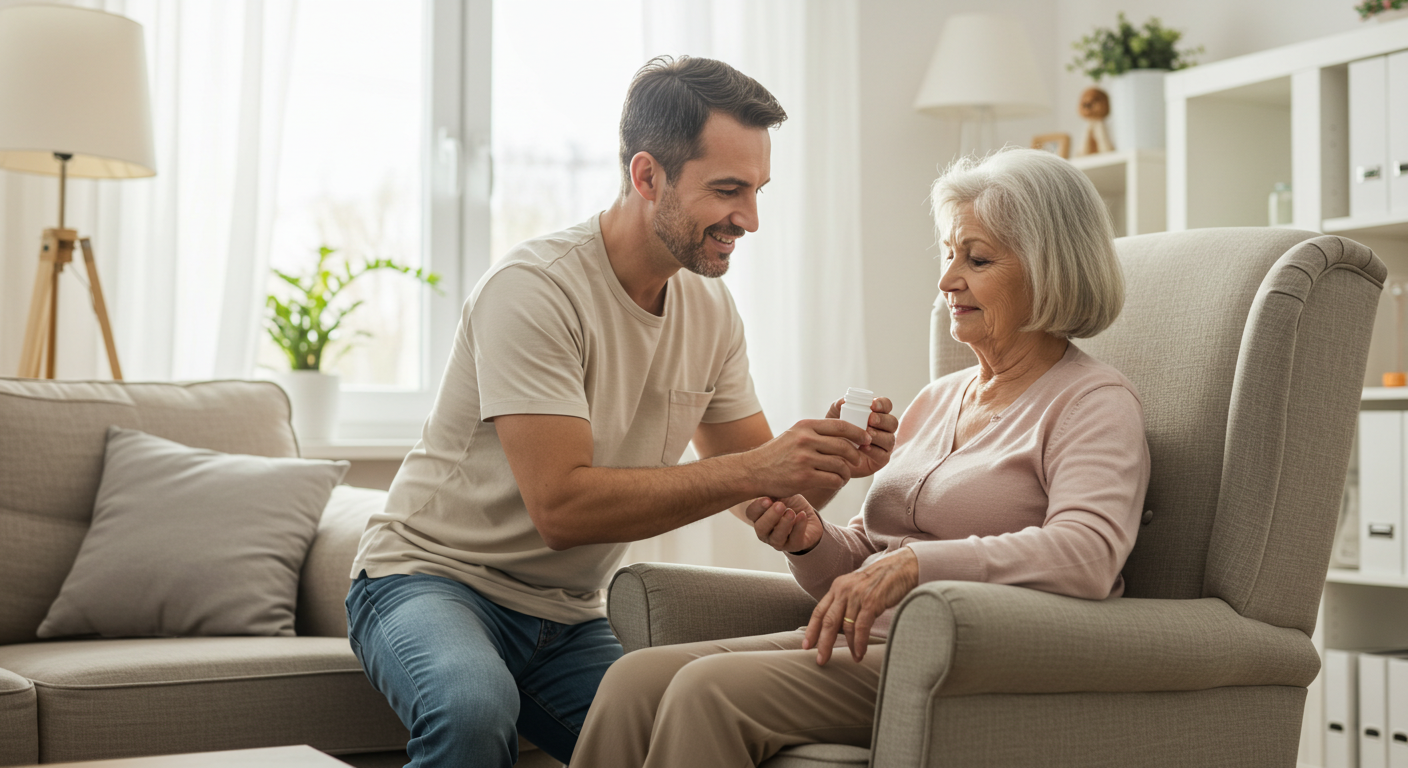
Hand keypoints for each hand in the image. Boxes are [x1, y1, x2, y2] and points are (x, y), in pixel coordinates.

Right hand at [745, 494, 823, 552]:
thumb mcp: (781, 493)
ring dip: (784, 524)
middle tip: (780, 505)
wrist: (808, 516)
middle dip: (770, 516)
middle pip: (761, 528)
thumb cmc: (790, 504)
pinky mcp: (794, 546)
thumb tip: (765, 480)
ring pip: (777, 537)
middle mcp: (765, 531)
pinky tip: (802, 515)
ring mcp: (778, 541)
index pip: (751, 514)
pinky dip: (799, 526)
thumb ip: (772, 490)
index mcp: (759, 517)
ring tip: (791, 512)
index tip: (768, 499)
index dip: (758, 507)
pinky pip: (795, 539)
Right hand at [746, 419, 867, 498]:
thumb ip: (816, 433)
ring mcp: (804, 459)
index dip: (858, 432)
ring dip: (847, 472)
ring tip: (844, 475)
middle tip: (857, 461)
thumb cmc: (777, 454)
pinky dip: (839, 482)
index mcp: (805, 426)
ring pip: (840, 464)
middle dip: (856, 454)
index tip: (865, 439)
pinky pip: (833, 479)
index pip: (840, 426)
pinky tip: (836, 482)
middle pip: (844, 445)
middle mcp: (805, 440)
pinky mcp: (803, 478)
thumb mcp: (794, 435)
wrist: (753, 472)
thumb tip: (847, 434)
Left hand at [802, 547, 918, 664]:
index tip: (806, 646)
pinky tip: (860, 652)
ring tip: (854, 657)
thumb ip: (845, 603)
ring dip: (849, 645)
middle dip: (823, 643)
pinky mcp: (871, 601)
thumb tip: (837, 626)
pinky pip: (861, 627)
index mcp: (837, 587)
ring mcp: (857, 595)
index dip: (812, 630)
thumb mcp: (856, 588)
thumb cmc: (880, 581)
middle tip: (821, 660)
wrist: (901, 567)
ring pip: (846, 626)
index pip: (819, 611)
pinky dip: (859, 642)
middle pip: (828, 621)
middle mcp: (843, 590)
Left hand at [826, 395, 897, 478]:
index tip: (872, 405)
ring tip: (866, 434)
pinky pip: (884, 455)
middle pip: (893, 422)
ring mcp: (884, 445)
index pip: (886, 406)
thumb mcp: (834, 417)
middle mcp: (884, 429)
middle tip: (870, 420)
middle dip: (882, 420)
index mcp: (876, 414)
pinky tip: (864, 447)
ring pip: (890, 439)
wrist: (830, 455)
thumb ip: (839, 406)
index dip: (883, 404)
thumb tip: (845, 399)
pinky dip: (874, 451)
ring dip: (879, 435)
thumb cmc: (836, 432)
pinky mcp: (881, 459)